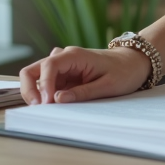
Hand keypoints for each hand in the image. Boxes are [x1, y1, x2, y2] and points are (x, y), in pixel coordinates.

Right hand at [19, 45, 150, 105]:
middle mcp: (65, 58)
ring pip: (37, 77)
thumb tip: (56, 100)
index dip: (43, 85)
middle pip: (33, 69)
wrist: (134, 62)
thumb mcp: (107, 85)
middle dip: (30, 89)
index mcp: (75, 55)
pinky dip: (45, 93)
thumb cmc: (124, 71)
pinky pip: (47, 83)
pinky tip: (53, 103)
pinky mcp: (64, 75)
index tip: (47, 103)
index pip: (48, 66)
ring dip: (37, 92)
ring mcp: (63, 66)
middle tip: (38, 108)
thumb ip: (82, 93)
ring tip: (47, 108)